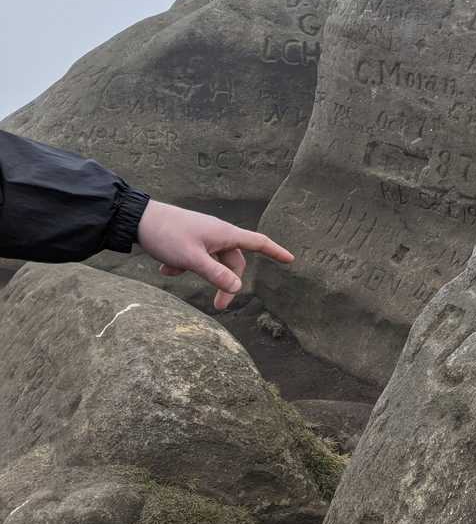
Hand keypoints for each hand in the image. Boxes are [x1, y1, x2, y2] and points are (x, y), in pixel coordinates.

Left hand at [136, 200, 293, 309]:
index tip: (290, 260)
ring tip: (175, 272)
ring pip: (212, 260)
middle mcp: (218, 233)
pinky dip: (185, 264)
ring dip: (200, 272)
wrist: (138, 218)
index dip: (275, 251)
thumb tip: (238, 288)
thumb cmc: (167, 235)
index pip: (258, 243)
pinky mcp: (190, 238)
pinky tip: (166, 267)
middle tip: (218, 305)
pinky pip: (197, 256)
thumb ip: (215, 274)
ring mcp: (203, 235)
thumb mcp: (192, 259)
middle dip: (227, 283)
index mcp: (225, 234)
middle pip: (233, 261)